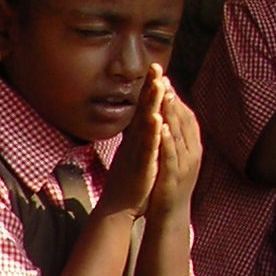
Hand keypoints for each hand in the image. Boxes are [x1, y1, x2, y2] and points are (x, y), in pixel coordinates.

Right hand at [100, 68, 164, 217]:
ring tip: (158, 84)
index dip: (149, 90)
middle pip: (143, 110)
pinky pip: (147, 147)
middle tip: (155, 65)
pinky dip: (152, 133)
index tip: (155, 70)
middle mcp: (134, 143)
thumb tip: (138, 125)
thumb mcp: (131, 156)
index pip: (144, 110)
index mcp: (135, 140)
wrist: (117, 210)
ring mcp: (137, 153)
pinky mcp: (141, 166)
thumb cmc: (126, 184)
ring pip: (145, 125)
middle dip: (149, 88)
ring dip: (151, 104)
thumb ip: (135, 139)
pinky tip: (157, 119)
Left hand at [144, 71, 201, 219]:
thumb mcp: (172, 159)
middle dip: (174, 100)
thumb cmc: (168, 186)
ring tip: (165, 96)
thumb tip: (167, 121)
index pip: (185, 118)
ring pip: (180, 135)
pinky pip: (171, 156)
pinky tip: (162, 128)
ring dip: (173, 115)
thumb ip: (173, 141)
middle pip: (184, 122)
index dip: (176, 99)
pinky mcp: (173, 177)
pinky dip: (168, 141)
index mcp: (190, 147)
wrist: (169, 216)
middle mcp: (192, 153)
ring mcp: (184, 165)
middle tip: (164, 79)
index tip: (165, 81)